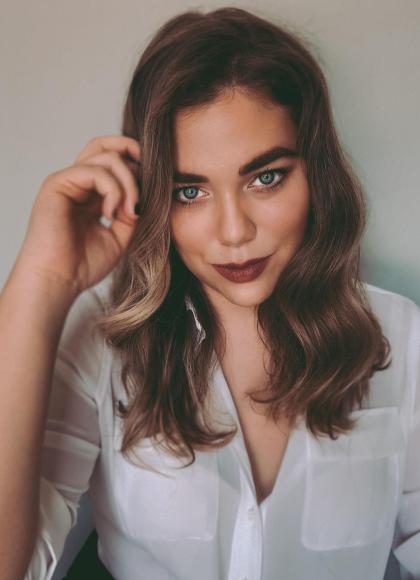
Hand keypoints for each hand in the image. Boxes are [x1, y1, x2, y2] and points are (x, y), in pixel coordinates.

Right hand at [15, 135, 141, 297]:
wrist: (59, 281)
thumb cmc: (83, 265)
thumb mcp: (120, 236)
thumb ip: (132, 211)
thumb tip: (146, 193)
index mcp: (91, 195)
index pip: (114, 161)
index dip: (137, 166)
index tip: (154, 188)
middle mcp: (78, 184)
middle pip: (106, 146)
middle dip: (133, 153)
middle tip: (149, 180)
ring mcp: (67, 182)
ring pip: (105, 157)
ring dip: (128, 182)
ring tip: (130, 211)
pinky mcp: (57, 184)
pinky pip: (93, 171)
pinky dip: (112, 189)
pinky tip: (112, 213)